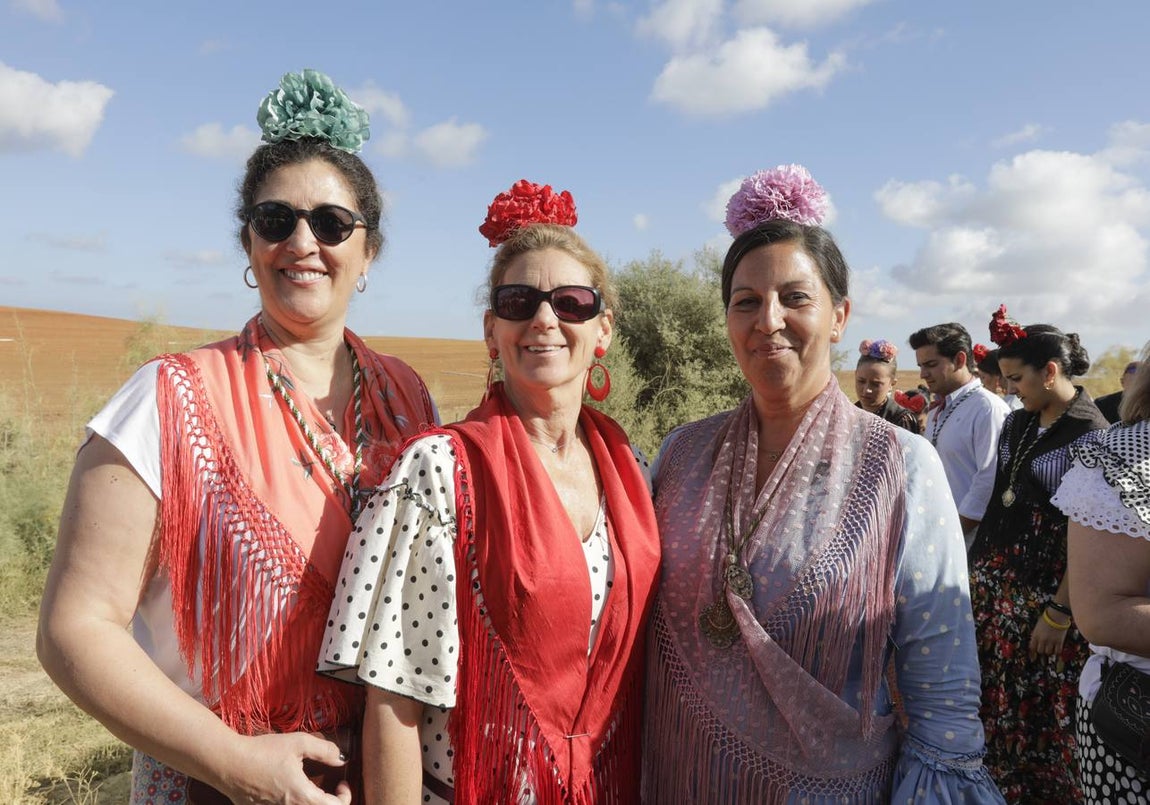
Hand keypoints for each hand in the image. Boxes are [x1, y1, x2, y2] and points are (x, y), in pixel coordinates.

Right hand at [214, 731, 350, 804]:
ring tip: (311, 790)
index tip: (342, 782)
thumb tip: (342, 759)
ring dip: (312, 803)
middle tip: (331, 788)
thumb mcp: (299, 743)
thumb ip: (325, 751)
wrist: (227, 763)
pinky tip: (290, 791)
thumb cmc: (262, 752)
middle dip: (330, 802)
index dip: (345, 796)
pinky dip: (294, 803)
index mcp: (301, 797)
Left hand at [1028, 611, 1068, 659]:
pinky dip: (1057, 652)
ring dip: (1049, 651)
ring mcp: (1051, 641)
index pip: (1032, 647)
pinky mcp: (1059, 642)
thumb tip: (1036, 641)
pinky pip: (1057, 651)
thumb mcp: (1037, 626)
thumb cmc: (1047, 618)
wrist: (1056, 615)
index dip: (1032, 653)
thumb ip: (1036, 634)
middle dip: (1041, 650)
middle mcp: (1042, 640)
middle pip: (1040, 651)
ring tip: (1051, 648)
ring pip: (1048, 652)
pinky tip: (1057, 649)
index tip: (1033, 657)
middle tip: (1044, 648)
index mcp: (1035, 635)